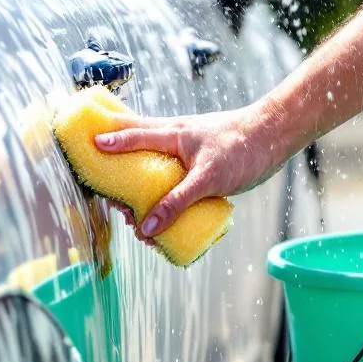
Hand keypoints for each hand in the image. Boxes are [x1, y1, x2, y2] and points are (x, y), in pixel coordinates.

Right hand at [94, 103, 287, 237]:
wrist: (273, 138)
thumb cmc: (241, 149)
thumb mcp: (207, 178)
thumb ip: (177, 202)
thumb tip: (147, 227)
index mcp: (171, 134)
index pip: (133, 135)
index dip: (110, 142)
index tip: (88, 146)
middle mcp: (174, 140)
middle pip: (136, 153)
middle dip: (121, 179)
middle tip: (114, 204)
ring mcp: (185, 153)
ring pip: (153, 170)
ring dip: (142, 194)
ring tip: (137, 221)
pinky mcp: (198, 166)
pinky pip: (172, 181)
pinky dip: (164, 198)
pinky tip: (164, 219)